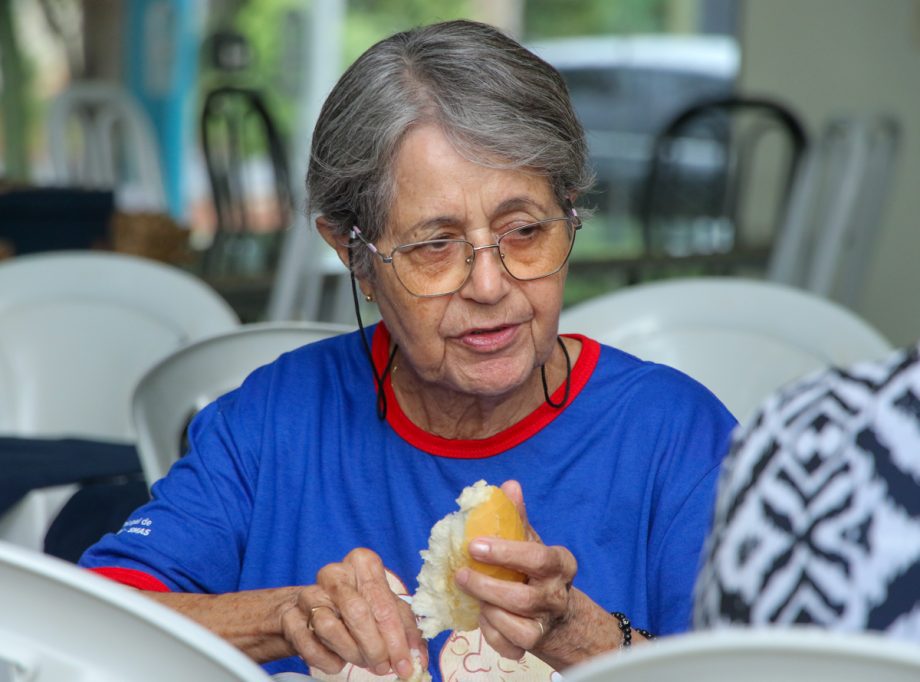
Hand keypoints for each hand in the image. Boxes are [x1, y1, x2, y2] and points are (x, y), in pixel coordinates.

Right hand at [280, 548, 426, 678]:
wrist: (310, 610)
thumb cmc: (357, 607)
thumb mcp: (386, 610)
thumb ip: (406, 631)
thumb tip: (418, 658)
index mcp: (362, 563)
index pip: (383, 602)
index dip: (397, 639)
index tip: (405, 664)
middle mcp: (335, 574)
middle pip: (357, 613)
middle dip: (374, 648)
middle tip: (383, 667)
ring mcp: (309, 594)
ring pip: (331, 629)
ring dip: (352, 653)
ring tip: (362, 660)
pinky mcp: (290, 616)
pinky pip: (310, 646)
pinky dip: (328, 661)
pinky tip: (338, 661)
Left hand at [454, 480, 580, 664]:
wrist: (559, 614)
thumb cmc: (536, 570)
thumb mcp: (530, 541)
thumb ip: (517, 516)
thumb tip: (509, 485)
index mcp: (560, 564)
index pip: (538, 557)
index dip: (505, 552)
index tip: (474, 545)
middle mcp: (557, 595)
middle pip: (522, 598)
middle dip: (485, 587)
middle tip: (460, 574)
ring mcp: (546, 623)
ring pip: (514, 624)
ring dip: (487, 610)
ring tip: (473, 595)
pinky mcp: (533, 645)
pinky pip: (507, 645)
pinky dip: (490, 632)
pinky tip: (483, 616)